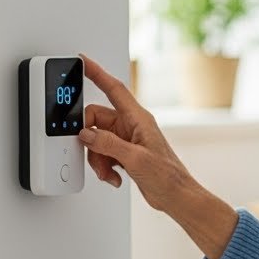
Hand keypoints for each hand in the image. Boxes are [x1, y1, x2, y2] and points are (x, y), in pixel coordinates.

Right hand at [78, 55, 192, 208]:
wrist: (176, 197)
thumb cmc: (168, 176)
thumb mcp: (135, 158)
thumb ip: (108, 144)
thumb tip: (86, 134)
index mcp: (138, 118)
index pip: (113, 89)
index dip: (97, 73)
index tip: (82, 61)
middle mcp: (131, 126)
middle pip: (96, 120)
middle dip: (91, 140)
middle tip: (95, 156)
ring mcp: (127, 140)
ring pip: (97, 139)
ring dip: (97, 158)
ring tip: (108, 172)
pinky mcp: (125, 154)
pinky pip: (103, 152)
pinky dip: (103, 166)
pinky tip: (114, 176)